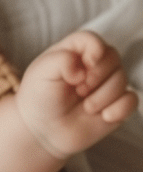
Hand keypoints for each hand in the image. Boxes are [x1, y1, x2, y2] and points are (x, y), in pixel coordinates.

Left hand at [16, 30, 137, 159]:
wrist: (43, 131)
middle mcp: (94, 65)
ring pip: (122, 80)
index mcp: (74, 52)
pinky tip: (103, 117)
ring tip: (85, 107)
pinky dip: (119, 109)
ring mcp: (107, 84)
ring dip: (102, 97)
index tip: (80, 70)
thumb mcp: (41, 74)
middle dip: (96, 77)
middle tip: (78, 91)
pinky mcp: (116, 103)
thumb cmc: (39, 99)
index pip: (92, 40)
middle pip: (112, 57)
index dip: (92, 51)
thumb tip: (83, 68)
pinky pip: (132, 100)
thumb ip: (61, 59)